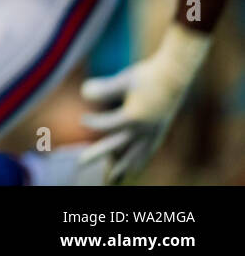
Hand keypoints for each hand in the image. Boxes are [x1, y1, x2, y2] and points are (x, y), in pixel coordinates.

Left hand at [79, 26, 211, 183]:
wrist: (175, 76)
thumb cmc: (147, 75)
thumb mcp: (125, 79)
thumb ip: (105, 88)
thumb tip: (83, 92)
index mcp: (135, 117)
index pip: (109, 125)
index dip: (95, 123)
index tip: (83, 121)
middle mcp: (144, 129)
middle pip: (117, 146)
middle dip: (98, 155)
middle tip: (80, 164)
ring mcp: (153, 133)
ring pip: (135, 156)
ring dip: (122, 167)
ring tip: (111, 180)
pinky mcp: (159, 132)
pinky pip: (148, 153)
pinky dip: (140, 162)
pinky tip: (135, 169)